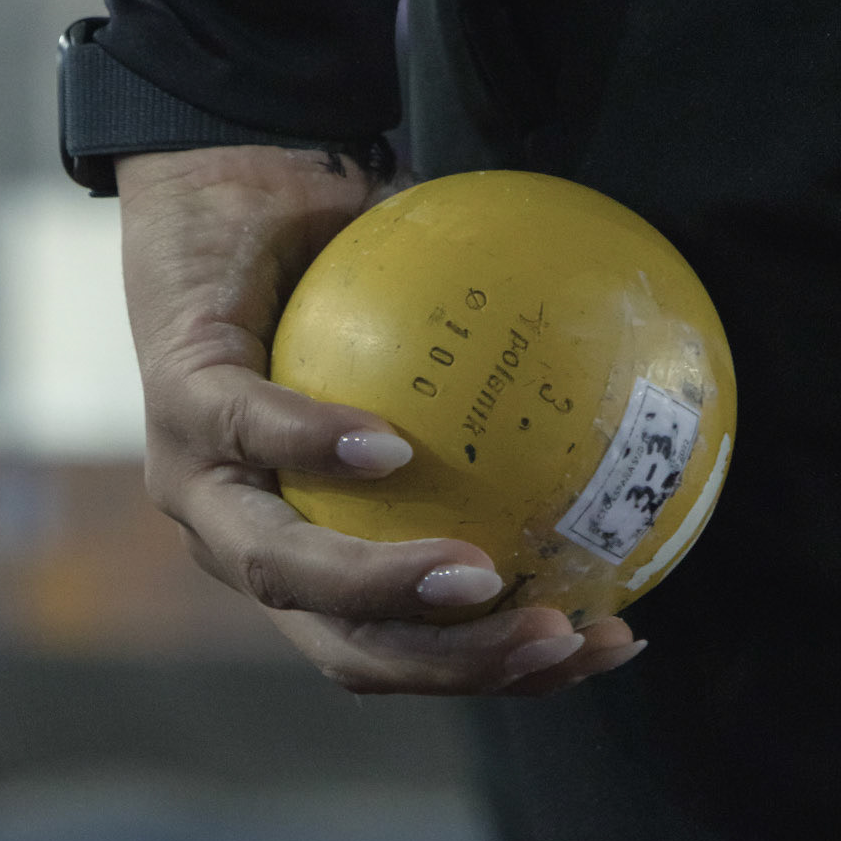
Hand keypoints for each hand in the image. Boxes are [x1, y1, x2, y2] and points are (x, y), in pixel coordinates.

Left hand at [117, 145, 641, 696]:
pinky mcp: (175, 400)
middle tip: (561, 636)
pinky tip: (391, 448)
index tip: (604, 642)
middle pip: (348, 650)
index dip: (500, 670)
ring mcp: (198, 480)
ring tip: (481, 578)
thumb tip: (666, 409)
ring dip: (384, 585)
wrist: (231, 170)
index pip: (405, 647)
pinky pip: (251, 429)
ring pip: (281, 571)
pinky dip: (318, 445)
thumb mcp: (453, 337)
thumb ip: (526, 388)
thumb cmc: (346, 263)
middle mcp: (246, 540)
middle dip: (455, 666)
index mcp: (312, 548)